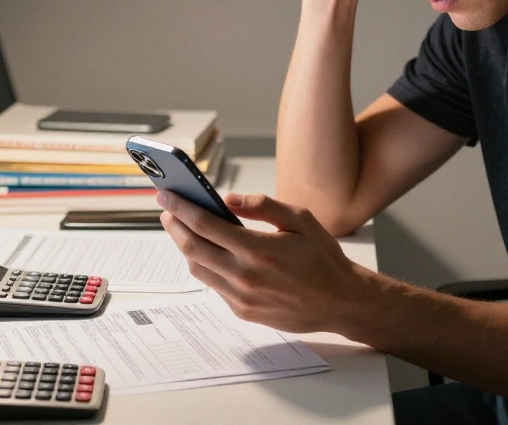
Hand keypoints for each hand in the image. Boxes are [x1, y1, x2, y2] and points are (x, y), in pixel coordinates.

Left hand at [157, 190, 367, 333]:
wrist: (341, 301)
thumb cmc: (323, 257)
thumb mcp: (300, 219)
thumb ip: (262, 205)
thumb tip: (227, 199)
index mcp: (258, 249)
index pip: (205, 225)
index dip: (181, 208)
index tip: (166, 195)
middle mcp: (245, 276)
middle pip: (193, 248)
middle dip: (175, 226)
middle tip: (168, 210)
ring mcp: (242, 298)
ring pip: (199, 270)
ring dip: (186, 248)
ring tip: (185, 230)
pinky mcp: (244, 312)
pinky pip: (215, 286)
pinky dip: (207, 267)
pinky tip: (210, 253)